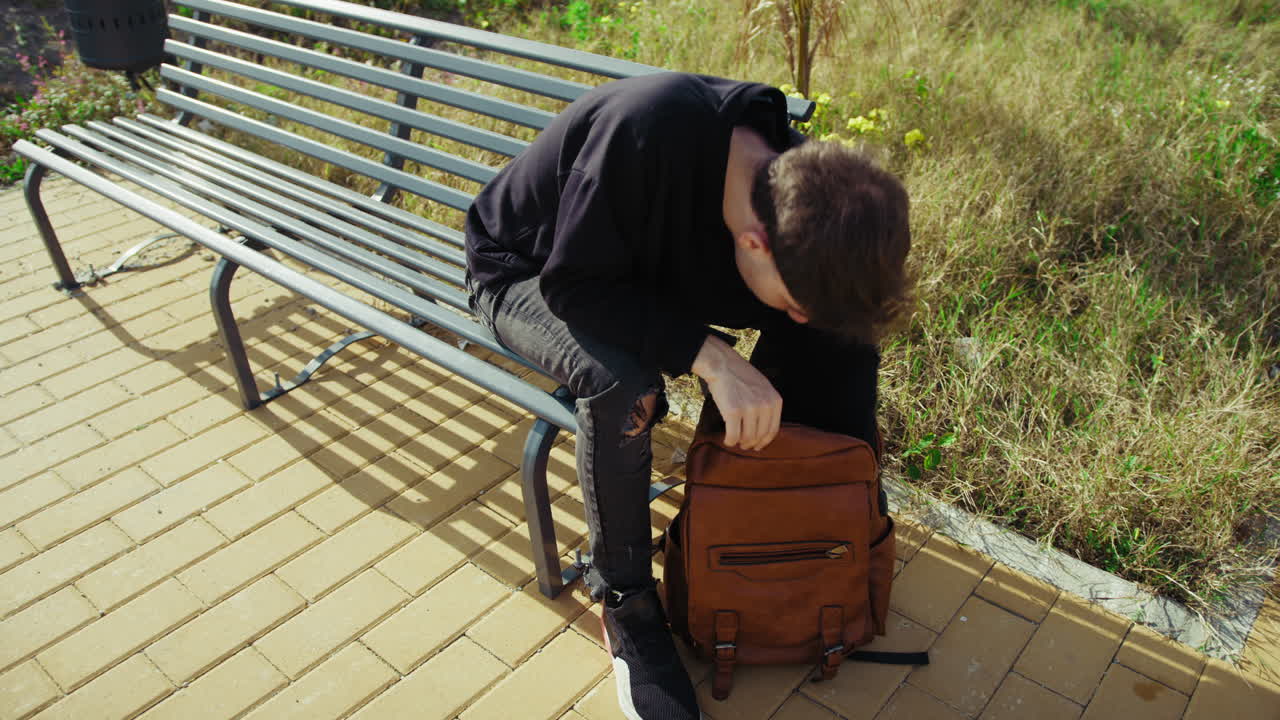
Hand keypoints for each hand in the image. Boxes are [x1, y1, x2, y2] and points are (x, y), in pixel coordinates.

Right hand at [692, 336, 781, 450]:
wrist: (721, 364)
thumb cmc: (739, 375)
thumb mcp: (763, 386)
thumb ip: (767, 404)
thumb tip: (763, 429)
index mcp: (775, 400)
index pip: (773, 429)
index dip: (764, 441)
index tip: (758, 446)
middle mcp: (765, 405)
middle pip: (760, 435)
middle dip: (751, 444)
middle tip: (744, 446)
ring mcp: (750, 409)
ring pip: (747, 437)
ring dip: (740, 443)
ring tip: (735, 441)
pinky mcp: (734, 412)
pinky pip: (733, 435)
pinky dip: (730, 441)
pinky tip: (727, 440)